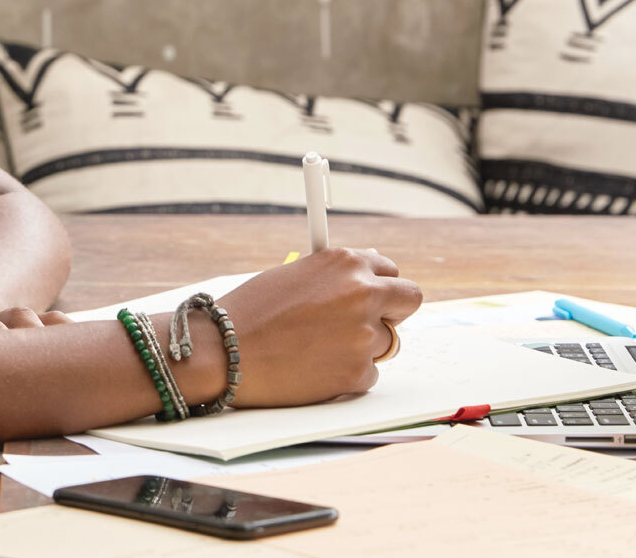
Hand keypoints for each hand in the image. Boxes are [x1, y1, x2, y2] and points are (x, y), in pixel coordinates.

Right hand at [206, 248, 422, 407]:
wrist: (225, 351)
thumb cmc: (251, 311)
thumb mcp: (295, 275)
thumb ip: (335, 277)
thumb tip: (366, 279)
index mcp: (346, 262)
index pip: (390, 270)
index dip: (379, 286)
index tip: (371, 297)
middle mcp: (362, 293)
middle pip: (410, 299)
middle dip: (393, 311)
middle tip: (368, 321)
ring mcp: (363, 335)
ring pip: (387, 342)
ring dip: (363, 346)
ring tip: (321, 348)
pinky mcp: (357, 372)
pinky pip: (368, 374)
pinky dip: (347, 374)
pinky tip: (314, 368)